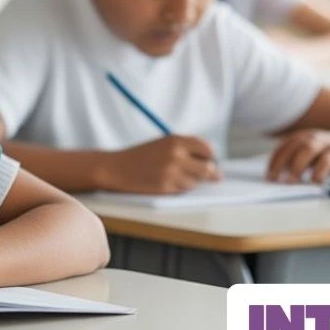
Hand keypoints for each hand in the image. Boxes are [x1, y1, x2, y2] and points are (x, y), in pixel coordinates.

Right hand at [100, 135, 219, 193]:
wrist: (116, 168)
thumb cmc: (140, 156)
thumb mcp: (163, 144)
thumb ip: (185, 148)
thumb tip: (210, 160)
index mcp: (176, 140)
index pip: (207, 148)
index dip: (211, 157)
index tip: (211, 161)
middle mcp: (176, 155)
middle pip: (208, 167)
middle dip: (210, 173)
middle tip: (213, 176)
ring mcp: (171, 172)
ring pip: (196, 181)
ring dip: (192, 181)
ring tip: (177, 177)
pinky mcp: (166, 187)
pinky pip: (184, 189)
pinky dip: (181, 188)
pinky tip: (169, 182)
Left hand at [267, 130, 329, 183]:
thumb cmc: (326, 152)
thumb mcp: (309, 149)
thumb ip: (292, 158)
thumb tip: (272, 177)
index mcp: (306, 137)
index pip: (288, 146)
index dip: (276, 162)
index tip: (269, 178)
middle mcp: (321, 141)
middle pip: (306, 149)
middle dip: (295, 165)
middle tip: (287, 182)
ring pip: (326, 159)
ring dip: (317, 171)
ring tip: (311, 182)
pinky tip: (329, 185)